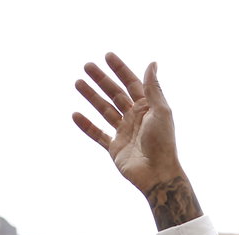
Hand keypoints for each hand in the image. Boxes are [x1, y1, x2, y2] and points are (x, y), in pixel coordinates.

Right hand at [73, 54, 201, 228]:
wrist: (158, 174)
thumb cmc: (163, 143)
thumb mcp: (160, 112)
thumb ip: (153, 88)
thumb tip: (152, 63)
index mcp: (147, 108)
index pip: (132, 83)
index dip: (120, 70)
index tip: (107, 56)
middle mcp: (135, 118)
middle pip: (115, 94)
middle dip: (102, 80)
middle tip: (87, 66)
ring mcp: (124, 133)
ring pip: (105, 111)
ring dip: (92, 97)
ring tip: (78, 83)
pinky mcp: (115, 148)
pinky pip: (98, 134)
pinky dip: (87, 126)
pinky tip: (75, 115)